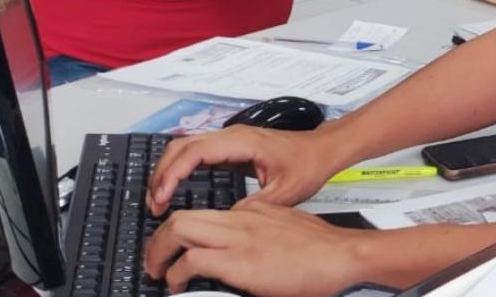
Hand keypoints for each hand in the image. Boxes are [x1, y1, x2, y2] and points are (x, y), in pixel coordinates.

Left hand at [143, 199, 363, 296]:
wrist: (342, 255)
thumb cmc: (322, 250)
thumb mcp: (286, 229)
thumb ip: (262, 231)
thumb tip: (245, 253)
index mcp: (252, 210)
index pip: (205, 213)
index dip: (182, 231)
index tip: (175, 248)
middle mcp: (241, 217)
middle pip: (183, 216)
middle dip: (158, 239)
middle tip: (153, 260)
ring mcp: (239, 236)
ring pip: (180, 229)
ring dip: (159, 252)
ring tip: (157, 272)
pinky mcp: (240, 260)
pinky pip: (194, 260)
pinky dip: (177, 273)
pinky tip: (178, 285)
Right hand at [146, 125, 344, 216]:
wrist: (322, 149)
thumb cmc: (308, 163)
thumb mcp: (286, 191)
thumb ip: (256, 206)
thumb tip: (228, 220)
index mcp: (242, 142)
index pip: (195, 152)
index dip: (173, 174)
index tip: (162, 197)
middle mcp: (232, 136)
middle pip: (182, 146)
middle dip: (162, 173)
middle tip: (154, 203)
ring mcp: (230, 140)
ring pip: (185, 147)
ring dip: (168, 170)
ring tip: (159, 199)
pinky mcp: (231, 148)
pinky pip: (197, 153)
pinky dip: (180, 169)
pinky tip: (175, 189)